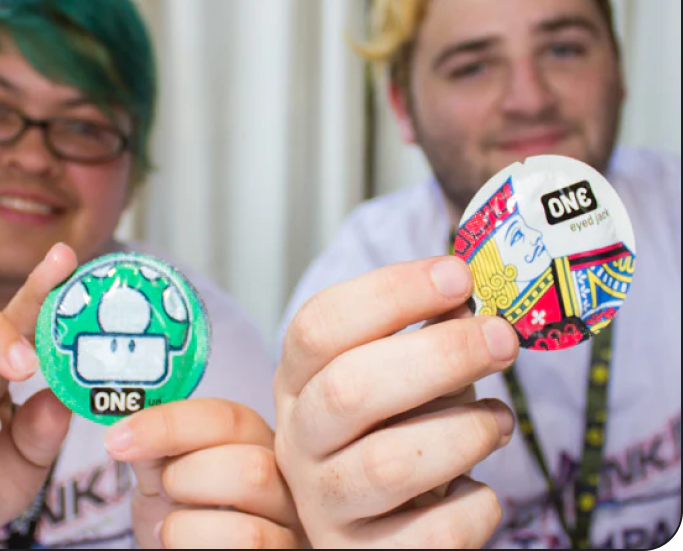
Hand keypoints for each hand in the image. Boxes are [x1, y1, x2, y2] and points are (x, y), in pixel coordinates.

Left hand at [106, 398, 304, 548]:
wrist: (187, 548)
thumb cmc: (182, 509)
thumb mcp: (166, 470)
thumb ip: (155, 444)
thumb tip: (124, 432)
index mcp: (257, 439)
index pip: (228, 418)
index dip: (170, 425)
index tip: (119, 440)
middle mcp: (286, 480)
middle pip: (251, 468)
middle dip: (186, 479)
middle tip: (164, 490)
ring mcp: (290, 528)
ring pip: (248, 531)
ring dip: (188, 528)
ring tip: (171, 528)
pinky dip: (197, 549)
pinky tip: (186, 546)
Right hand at [274, 256, 518, 547]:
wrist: (380, 526)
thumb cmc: (394, 432)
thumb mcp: (395, 376)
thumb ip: (423, 334)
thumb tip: (467, 295)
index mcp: (298, 382)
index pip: (319, 326)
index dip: (389, 293)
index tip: (458, 276)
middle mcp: (299, 442)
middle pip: (349, 389)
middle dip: (439, 355)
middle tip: (502, 340)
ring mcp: (326, 506)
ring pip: (388, 465)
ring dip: (465, 431)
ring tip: (499, 421)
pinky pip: (435, 533)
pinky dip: (477, 503)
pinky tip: (477, 488)